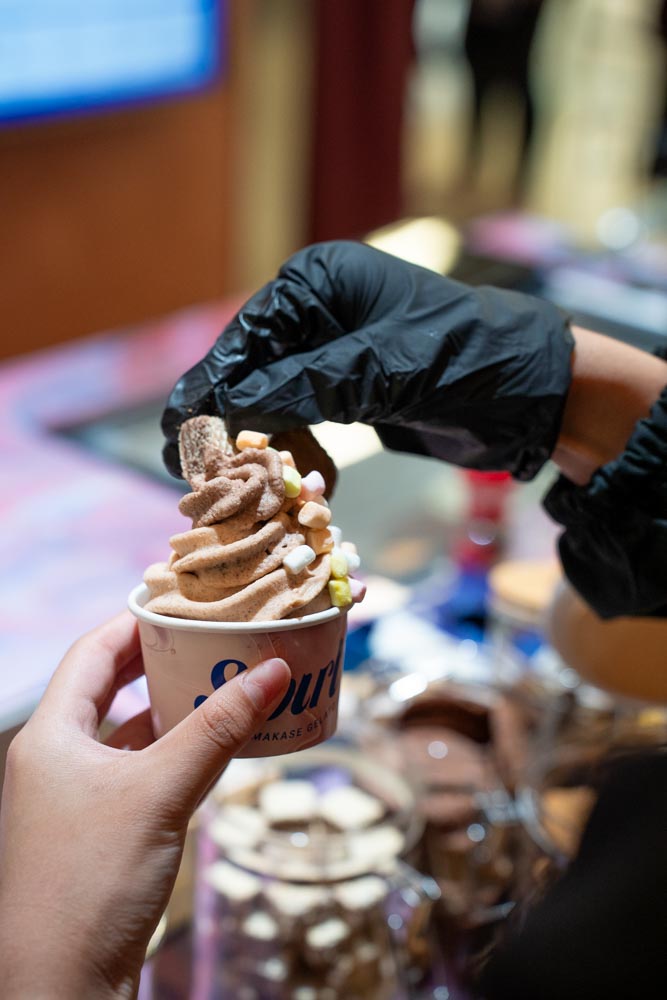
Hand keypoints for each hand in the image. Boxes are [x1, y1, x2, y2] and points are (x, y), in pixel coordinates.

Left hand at [0, 613, 289, 999]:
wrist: (61, 988)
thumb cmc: (93, 882)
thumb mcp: (161, 793)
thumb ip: (216, 730)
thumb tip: (269, 672)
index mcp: (50, 733)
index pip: (93, 651)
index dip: (139, 621)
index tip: (188, 605)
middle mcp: (54, 757)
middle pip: (110, 687)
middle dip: (162, 663)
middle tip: (215, 642)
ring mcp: (71, 796)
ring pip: (125, 732)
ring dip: (172, 710)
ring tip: (224, 688)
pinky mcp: (93, 830)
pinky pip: (135, 771)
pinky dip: (171, 753)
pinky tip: (209, 751)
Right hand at [162, 240, 573, 480]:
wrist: (532, 393)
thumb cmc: (468, 360)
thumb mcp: (383, 370)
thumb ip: (302, 385)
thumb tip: (222, 406)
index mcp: (321, 281)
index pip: (247, 335)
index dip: (211, 385)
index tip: (177, 429)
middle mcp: (321, 310)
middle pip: (253, 368)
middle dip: (231, 420)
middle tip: (193, 468)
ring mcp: (335, 350)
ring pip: (275, 400)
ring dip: (266, 444)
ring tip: (248, 487)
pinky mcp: (352, 388)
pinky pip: (304, 420)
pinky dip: (300, 452)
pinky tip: (307, 484)